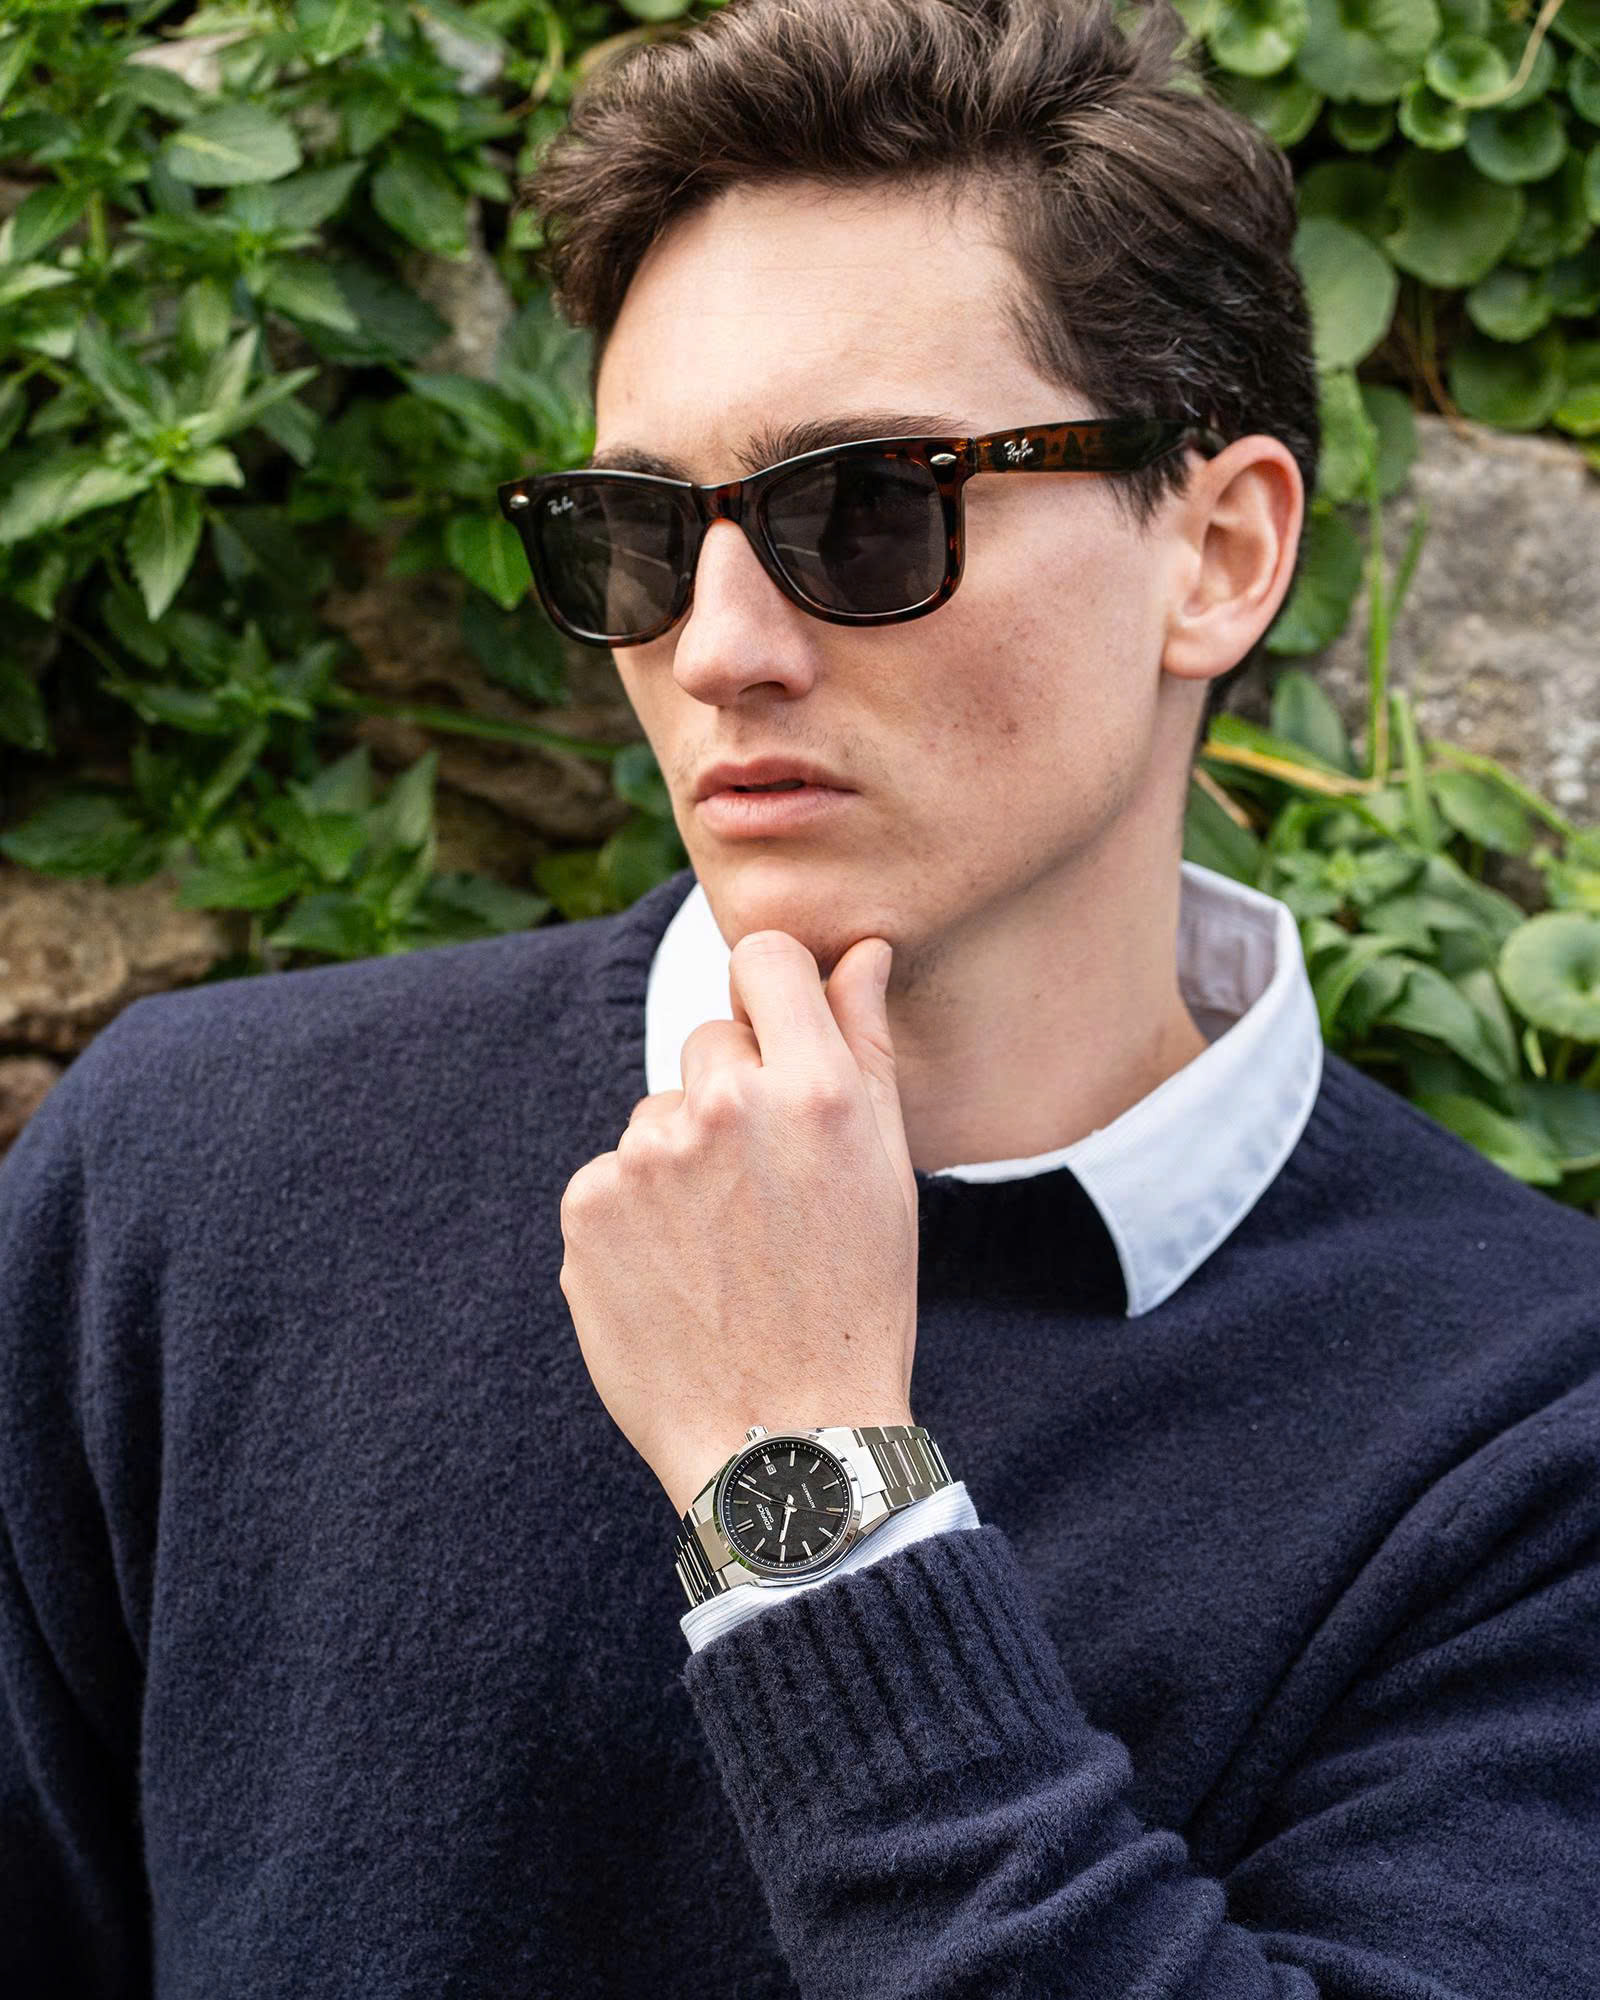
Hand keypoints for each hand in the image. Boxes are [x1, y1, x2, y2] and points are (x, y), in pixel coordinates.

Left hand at [557, 931, 917, 1516]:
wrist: (781, 1440)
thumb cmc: (855, 1302)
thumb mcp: (888, 1171)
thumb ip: (867, 1042)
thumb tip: (860, 949)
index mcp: (815, 1089)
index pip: (765, 957)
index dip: (773, 992)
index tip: (779, 1035)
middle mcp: (725, 1107)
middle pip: (711, 1038)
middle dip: (736, 1092)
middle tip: (769, 1189)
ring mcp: (646, 1155)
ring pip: (661, 1114)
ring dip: (685, 1159)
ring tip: (726, 1249)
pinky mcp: (587, 1204)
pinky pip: (615, 1173)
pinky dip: (638, 1212)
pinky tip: (680, 1273)